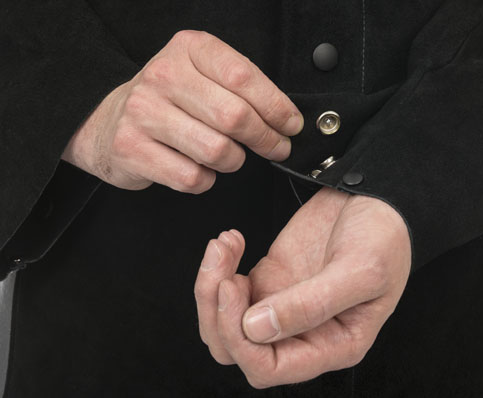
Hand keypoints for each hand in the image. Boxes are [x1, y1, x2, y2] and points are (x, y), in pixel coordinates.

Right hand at [61, 30, 302, 192]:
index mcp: (188, 50)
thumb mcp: (202, 75)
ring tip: (229, 156)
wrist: (108, 121)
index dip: (277, 107)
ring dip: (234, 161)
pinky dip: (206, 180)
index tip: (290, 125)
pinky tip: (199, 168)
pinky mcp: (132, 149)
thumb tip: (285, 119)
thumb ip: (241, 88)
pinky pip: (192, 177)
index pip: (243, 77)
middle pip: (235, 117)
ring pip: (217, 151)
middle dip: (266, 139)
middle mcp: (163, 76)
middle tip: (276, 148)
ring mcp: (144, 113)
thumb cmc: (168, 100)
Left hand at [194, 188, 410, 387]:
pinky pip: (229, 289)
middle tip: (223, 270)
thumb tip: (255, 329)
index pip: (269, 368)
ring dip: (212, 288)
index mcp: (332, 345)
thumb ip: (311, 305)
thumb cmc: (384, 237)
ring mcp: (281, 306)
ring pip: (226, 322)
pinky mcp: (269, 279)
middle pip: (237, 349)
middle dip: (217, 313)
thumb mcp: (361, 271)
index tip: (234, 290)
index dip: (241, 340)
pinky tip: (232, 240)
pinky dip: (220, 267)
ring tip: (224, 246)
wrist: (377, 199)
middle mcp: (302, 333)